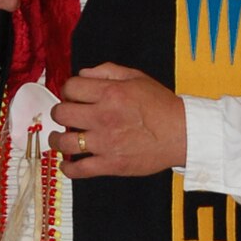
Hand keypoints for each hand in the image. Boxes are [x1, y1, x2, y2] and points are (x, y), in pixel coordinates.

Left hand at [52, 64, 186, 178]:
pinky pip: (79, 169)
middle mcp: (103, 117)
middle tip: (67, 116)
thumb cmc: (162, 105)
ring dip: (57, 139)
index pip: (70, 87)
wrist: (183, 134)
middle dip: (60, 112)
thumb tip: (83, 74)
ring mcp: (105, 143)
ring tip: (60, 139)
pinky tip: (68, 163)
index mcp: (110, 93)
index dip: (68, 90)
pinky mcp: (110, 164)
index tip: (72, 97)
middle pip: (61, 112)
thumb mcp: (137, 78)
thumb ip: (107, 71)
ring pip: (64, 141)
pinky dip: (68, 167)